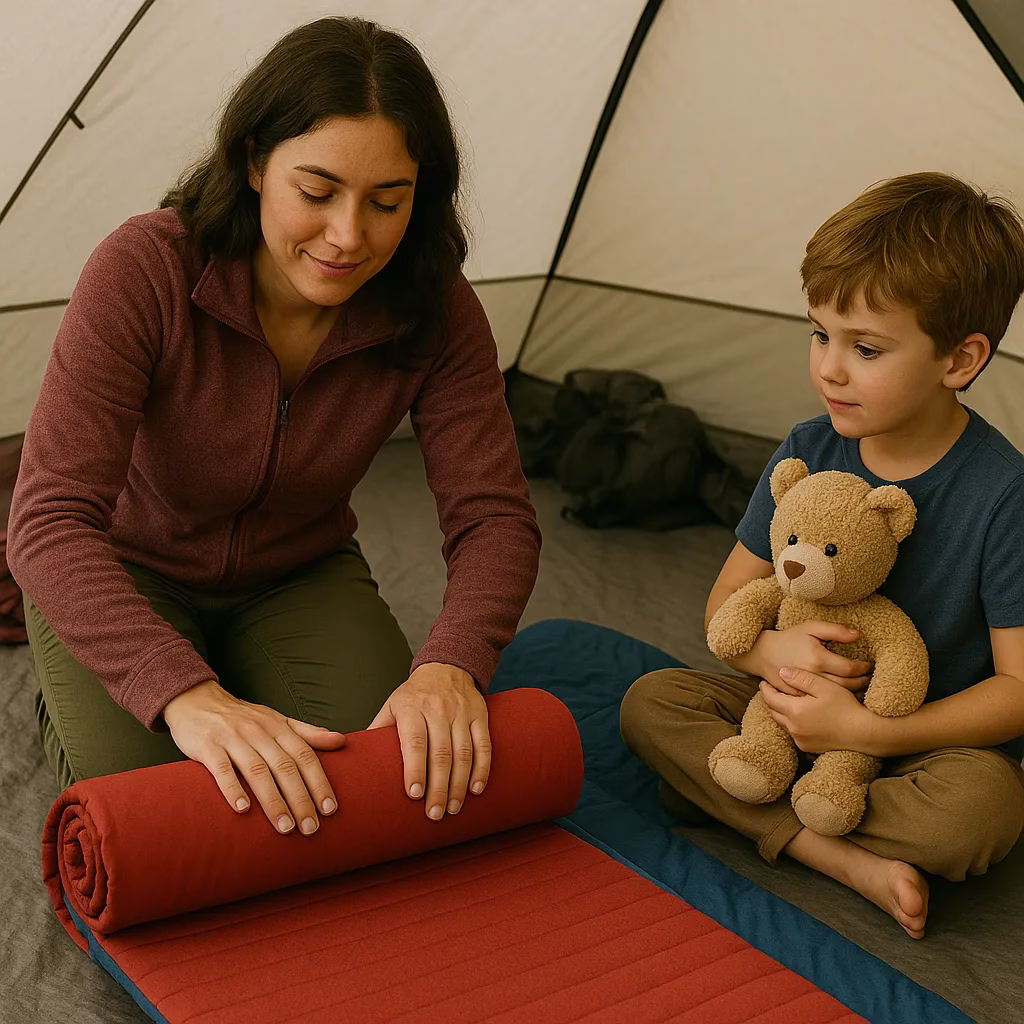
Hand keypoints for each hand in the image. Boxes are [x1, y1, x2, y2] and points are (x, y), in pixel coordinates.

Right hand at [163, 680, 344, 833]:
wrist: (197, 700)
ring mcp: (233, 739)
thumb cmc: (243, 717)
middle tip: (311, 828)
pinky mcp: (208, 747)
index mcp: (279, 728)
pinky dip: (233, 789)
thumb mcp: (277, 719)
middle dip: (300, 799)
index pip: (305, 756)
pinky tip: (242, 809)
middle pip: (285, 767)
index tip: (330, 809)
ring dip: (273, 801)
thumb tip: (341, 740)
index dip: (319, 782)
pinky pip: (222, 769)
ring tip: (285, 827)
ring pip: (258, 771)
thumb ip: (308, 732)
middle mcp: (259, 732)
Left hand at [368, 662, 489, 819]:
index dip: (415, 768)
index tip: (414, 795)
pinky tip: (475, 790)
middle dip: (439, 787)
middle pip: (441, 752)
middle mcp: (438, 709)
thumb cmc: (414, 695)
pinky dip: (482, 769)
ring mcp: (461, 712)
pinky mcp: (480, 715)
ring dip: (459, 784)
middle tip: (434, 815)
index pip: (414, 741)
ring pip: (464, 752)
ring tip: (453, 809)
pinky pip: (484, 745)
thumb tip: (356, 762)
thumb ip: (377, 731)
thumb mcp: (391, 706)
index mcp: (412, 708)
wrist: (446, 667)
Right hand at [750, 621, 872, 695]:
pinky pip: (821, 701)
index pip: (850, 668)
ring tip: (859, 685)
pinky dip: (833, 699)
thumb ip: (835, 630)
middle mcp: (813, 676)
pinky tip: (839, 694)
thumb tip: (858, 635)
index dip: (864, 668)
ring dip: (851, 692)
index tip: (868, 665)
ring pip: (836, 695)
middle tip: (868, 678)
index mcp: (818, 658)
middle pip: (847, 685)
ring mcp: (805, 689)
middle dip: (862, 682)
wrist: (763, 653)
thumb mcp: (811, 627)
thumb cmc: (789, 638)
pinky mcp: (798, 698)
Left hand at [759, 667, 874, 752]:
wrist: (863, 733)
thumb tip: (782, 672)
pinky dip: (791, 723)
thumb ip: (801, 678)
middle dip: (771, 700)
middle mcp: (793, 728)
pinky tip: (799, 715)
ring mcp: (800, 740)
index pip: (770, 699)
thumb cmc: (846, 707)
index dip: (765, 689)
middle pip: (773, 711)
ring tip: (784, 700)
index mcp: (794, 711)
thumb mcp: (824, 686)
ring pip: (782, 723)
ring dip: (780, 712)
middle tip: (772, 689)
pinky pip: (793, 733)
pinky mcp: (807, 748)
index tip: (764, 681)